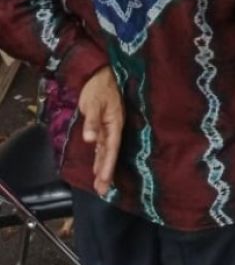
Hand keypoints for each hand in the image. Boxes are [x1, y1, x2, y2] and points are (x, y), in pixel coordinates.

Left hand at [78, 67, 123, 194]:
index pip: (111, 149)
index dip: (107, 166)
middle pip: (110, 154)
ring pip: (106, 151)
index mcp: (114, 124)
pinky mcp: (103, 124)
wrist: (101, 72)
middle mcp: (113, 128)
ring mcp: (109, 127)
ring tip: (101, 185)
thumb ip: (92, 122)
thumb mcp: (94, 103)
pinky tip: (98, 166)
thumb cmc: (99, 86)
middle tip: (102, 191)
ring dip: (103, 167)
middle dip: (106, 173)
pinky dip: (100, 157)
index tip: (103, 181)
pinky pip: (102, 145)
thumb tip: (90, 140)